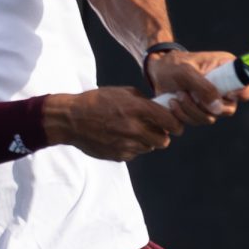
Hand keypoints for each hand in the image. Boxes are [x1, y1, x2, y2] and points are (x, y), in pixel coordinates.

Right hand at [43, 87, 183, 161]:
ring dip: (145, 141)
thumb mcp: (122, 92)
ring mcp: (126, 144)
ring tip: (131, 131)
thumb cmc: (97, 101)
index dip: (176, 124)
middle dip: (162, 135)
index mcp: (136, 108)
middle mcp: (133, 128)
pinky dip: (132, 147)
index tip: (176, 125)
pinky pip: (134, 153)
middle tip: (154, 129)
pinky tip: (119, 137)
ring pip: (149, 148)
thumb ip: (144, 102)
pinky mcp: (119, 155)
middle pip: (163, 140)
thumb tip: (161, 110)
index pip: (170, 121)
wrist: (72, 119)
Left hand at [146, 50, 248, 125]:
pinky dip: (183, 116)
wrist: (156, 71)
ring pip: (211, 118)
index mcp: (228, 68)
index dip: (245, 92)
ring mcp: (212, 100)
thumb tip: (219, 108)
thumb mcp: (186, 71)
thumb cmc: (173, 65)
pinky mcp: (200, 110)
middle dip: (205, 107)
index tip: (228, 95)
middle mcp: (224, 86)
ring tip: (176, 96)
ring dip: (191, 110)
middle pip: (229, 108)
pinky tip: (172, 103)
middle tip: (186, 95)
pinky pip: (197, 122)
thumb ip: (204, 88)